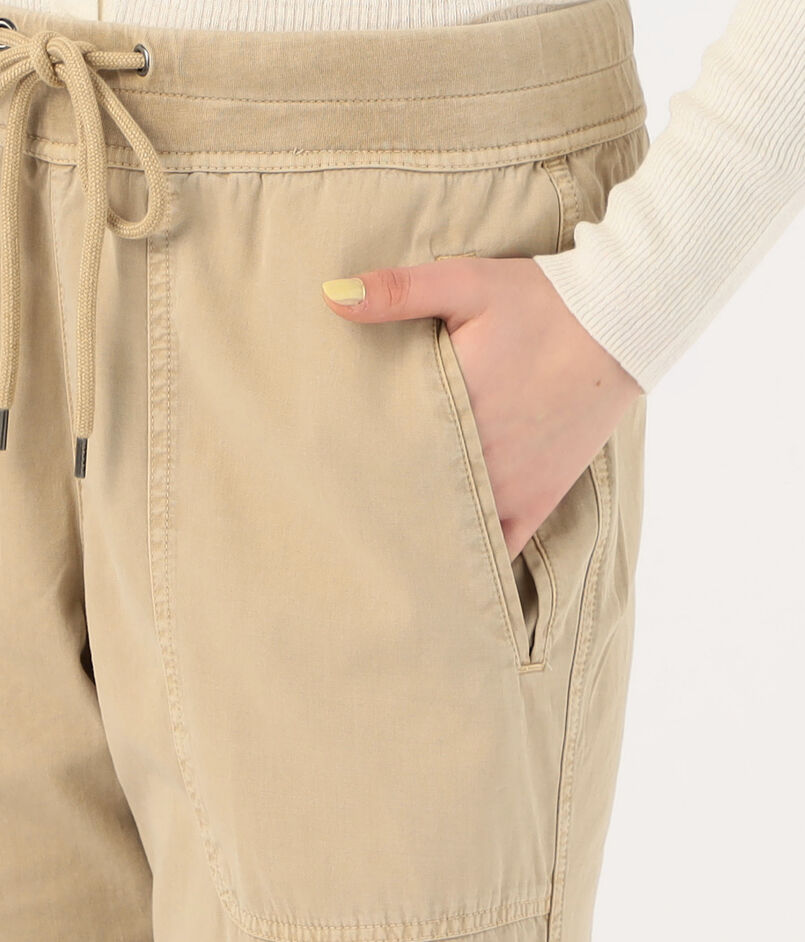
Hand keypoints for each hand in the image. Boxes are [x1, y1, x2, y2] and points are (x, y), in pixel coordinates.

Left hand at [321, 256, 641, 560]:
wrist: (618, 324)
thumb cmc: (540, 302)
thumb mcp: (467, 282)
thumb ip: (399, 291)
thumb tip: (331, 294)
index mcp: (451, 407)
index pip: (381, 450)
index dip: (348, 461)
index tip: (322, 465)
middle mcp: (478, 456)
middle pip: (409, 494)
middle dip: (377, 498)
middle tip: (341, 504)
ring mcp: (511, 485)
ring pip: (448, 527)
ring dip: (416, 529)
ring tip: (381, 535)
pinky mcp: (539, 497)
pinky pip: (499, 545)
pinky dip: (473, 554)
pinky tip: (442, 564)